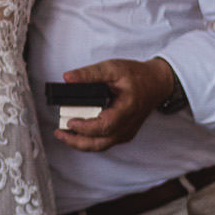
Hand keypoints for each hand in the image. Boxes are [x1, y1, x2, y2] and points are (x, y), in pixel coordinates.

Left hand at [55, 57, 175, 151]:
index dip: (85, 127)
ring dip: (81, 143)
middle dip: (76, 141)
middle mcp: (127, 126)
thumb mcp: (113, 68)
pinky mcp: (123, 134)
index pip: (104, 126)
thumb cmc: (137, 76)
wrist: (156, 84)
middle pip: (100, 143)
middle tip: (58, 133)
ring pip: (101, 145)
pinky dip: (89, 140)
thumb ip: (90, 74)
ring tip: (63, 134)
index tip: (69, 121)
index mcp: (127, 109)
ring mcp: (126, 132)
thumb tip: (68, 78)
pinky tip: (76, 133)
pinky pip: (104, 142)